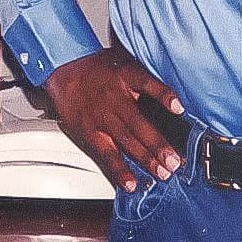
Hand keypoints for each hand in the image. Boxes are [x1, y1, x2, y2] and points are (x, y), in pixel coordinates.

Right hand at [44, 44, 185, 192]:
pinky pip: (106, 153)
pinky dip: (119, 169)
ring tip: (162, 173)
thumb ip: (145, 72)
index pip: (147, 83)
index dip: (163, 95)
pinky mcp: (89, 131)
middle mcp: (114, 98)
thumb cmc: (96, 65)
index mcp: (124, 76)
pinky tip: (130, 182)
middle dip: (158, 145)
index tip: (179, 109)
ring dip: (145, 159)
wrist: (62, 65)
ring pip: (126, 141)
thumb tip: (171, 78)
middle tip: (174, 162)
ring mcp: (101, 117)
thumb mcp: (123, 58)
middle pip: (139, 123)